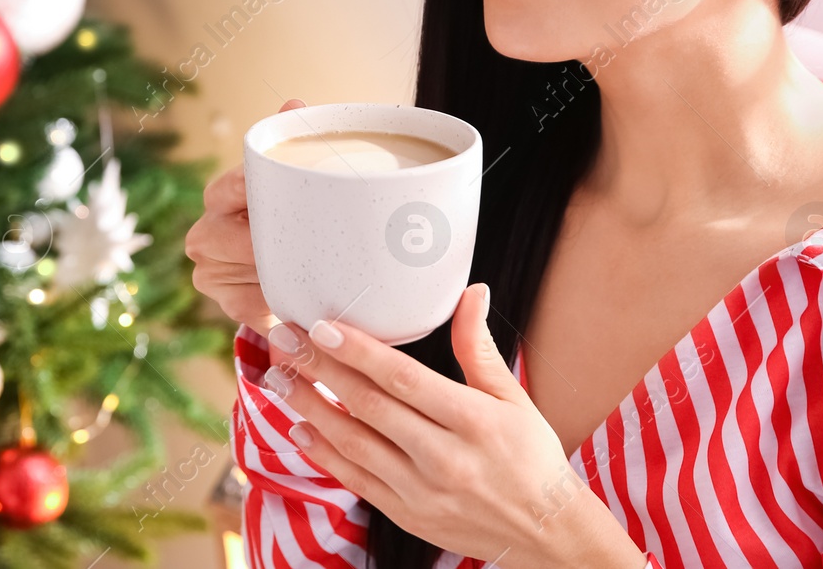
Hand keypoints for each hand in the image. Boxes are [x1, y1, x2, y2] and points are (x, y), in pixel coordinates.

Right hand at [187, 99, 304, 366]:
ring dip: (271, 276)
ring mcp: (210, 270)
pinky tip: (300, 307)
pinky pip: (249, 308)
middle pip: (225, 236)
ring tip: (307, 274)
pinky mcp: (226, 302)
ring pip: (237, 273)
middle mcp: (206, 230)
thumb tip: (293, 105)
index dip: (251, 190)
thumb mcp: (289, 181)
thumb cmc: (287, 215)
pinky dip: (275, 309)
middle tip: (303, 242)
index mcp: (220, 195)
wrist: (286, 266)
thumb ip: (292, 144)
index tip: (279, 193)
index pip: (230, 187)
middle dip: (262, 241)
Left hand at [261, 283, 644, 566]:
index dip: (359, 351)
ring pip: (353, 443)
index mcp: (472, 420)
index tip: (322, 326)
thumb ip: (479, 347)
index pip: (404, 379)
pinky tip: (298, 427)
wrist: (545, 531)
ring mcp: (422, 491)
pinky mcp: (407, 515)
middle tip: (283, 339)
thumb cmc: (530, 457)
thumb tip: (472, 292)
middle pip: (369, 406)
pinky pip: (355, 480)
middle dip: (319, 369)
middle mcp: (444, 457)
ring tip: (278, 377)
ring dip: (310, 407)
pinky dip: (323, 453)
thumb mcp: (512, 398)